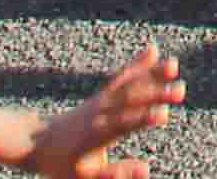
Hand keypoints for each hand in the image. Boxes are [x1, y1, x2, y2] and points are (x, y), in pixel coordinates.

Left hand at [24, 46, 187, 178]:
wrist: (35, 142)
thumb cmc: (62, 165)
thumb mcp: (85, 177)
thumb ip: (115, 174)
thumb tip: (147, 169)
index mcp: (96, 135)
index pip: (123, 125)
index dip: (142, 120)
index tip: (164, 114)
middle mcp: (100, 113)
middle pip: (129, 101)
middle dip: (155, 95)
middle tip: (180, 91)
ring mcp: (100, 101)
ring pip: (127, 84)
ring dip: (150, 74)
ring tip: (174, 65)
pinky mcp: (102, 95)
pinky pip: (121, 77)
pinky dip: (137, 64)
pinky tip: (154, 51)